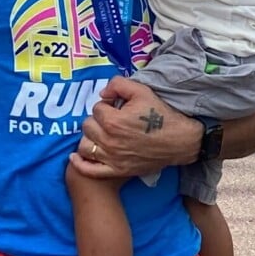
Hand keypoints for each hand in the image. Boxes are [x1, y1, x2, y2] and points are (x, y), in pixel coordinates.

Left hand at [71, 78, 201, 179]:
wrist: (179, 141)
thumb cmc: (161, 115)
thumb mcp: (142, 91)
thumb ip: (118, 84)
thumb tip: (103, 93)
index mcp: (113, 121)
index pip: (97, 108)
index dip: (107, 105)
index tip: (117, 107)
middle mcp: (109, 141)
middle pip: (88, 126)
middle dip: (98, 120)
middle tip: (111, 119)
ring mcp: (112, 158)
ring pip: (85, 145)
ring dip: (90, 137)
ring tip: (102, 134)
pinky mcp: (116, 170)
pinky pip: (90, 170)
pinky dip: (80, 163)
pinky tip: (75, 156)